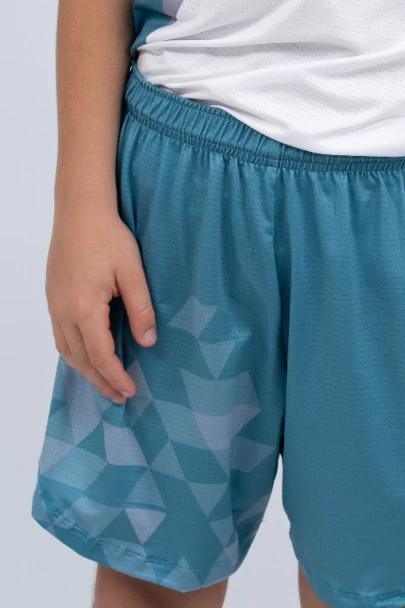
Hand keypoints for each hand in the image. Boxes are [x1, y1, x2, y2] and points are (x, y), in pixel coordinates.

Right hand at [46, 205, 156, 403]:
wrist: (80, 211)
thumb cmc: (108, 236)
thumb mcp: (132, 271)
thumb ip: (141, 308)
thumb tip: (148, 341)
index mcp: (84, 308)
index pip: (100, 355)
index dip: (115, 376)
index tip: (130, 391)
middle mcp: (63, 312)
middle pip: (80, 359)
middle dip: (101, 381)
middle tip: (120, 396)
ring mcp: (54, 305)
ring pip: (67, 350)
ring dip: (85, 369)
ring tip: (105, 381)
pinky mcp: (53, 297)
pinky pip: (61, 335)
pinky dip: (74, 353)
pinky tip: (87, 354)